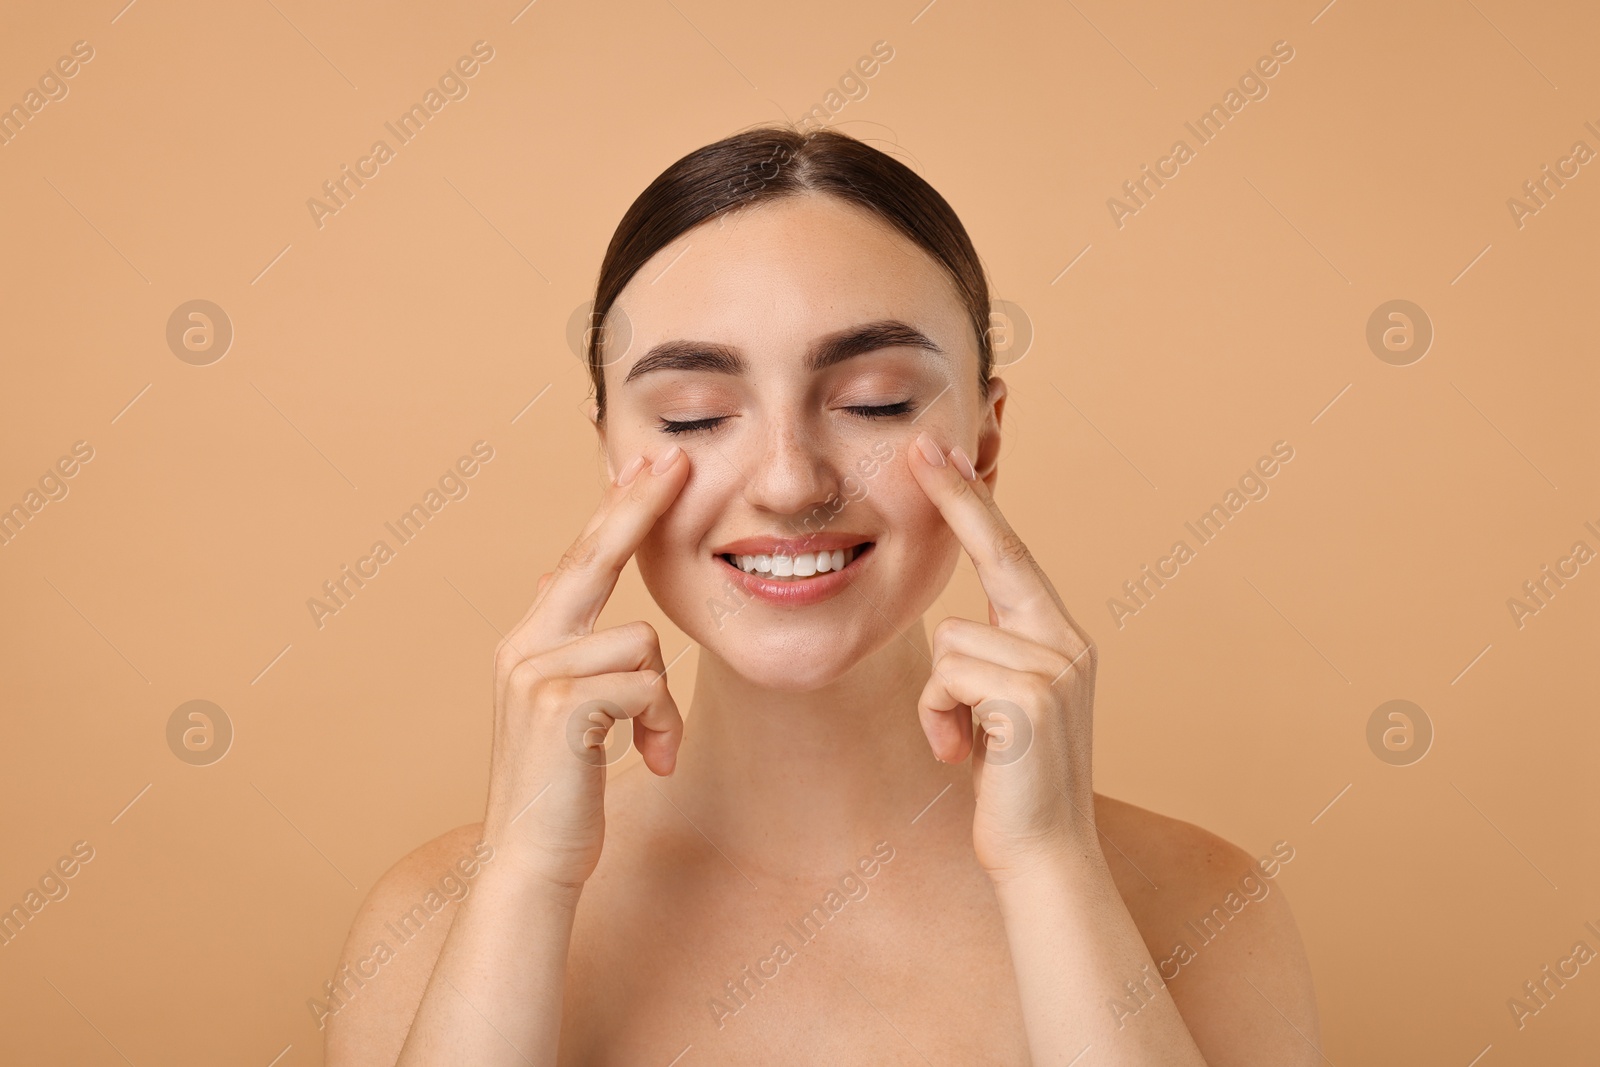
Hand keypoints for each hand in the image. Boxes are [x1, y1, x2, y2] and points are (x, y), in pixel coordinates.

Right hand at [482, 445, 689, 891]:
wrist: (533, 861)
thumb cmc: (562, 790)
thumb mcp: (565, 708)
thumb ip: (570, 645)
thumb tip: (562, 575)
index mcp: (527, 641)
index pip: (578, 558)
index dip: (616, 509)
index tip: (647, 463)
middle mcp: (523, 646)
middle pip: (593, 556)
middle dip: (638, 506)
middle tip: (678, 462)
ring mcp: (536, 672)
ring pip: (644, 643)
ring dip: (663, 705)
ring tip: (651, 746)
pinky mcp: (560, 705)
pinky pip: (647, 685)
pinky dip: (661, 726)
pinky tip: (648, 761)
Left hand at [908, 431, 1099, 882]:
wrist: (1044, 857)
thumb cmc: (1011, 784)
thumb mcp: (1001, 709)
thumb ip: (993, 660)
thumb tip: (956, 634)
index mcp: (1059, 640)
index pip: (1012, 555)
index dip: (975, 503)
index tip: (942, 453)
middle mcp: (1067, 643)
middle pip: (997, 557)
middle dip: (958, 500)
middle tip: (923, 444)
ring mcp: (1055, 668)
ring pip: (949, 640)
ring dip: (939, 698)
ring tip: (966, 743)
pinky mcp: (1030, 699)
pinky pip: (947, 679)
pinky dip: (939, 721)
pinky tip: (965, 758)